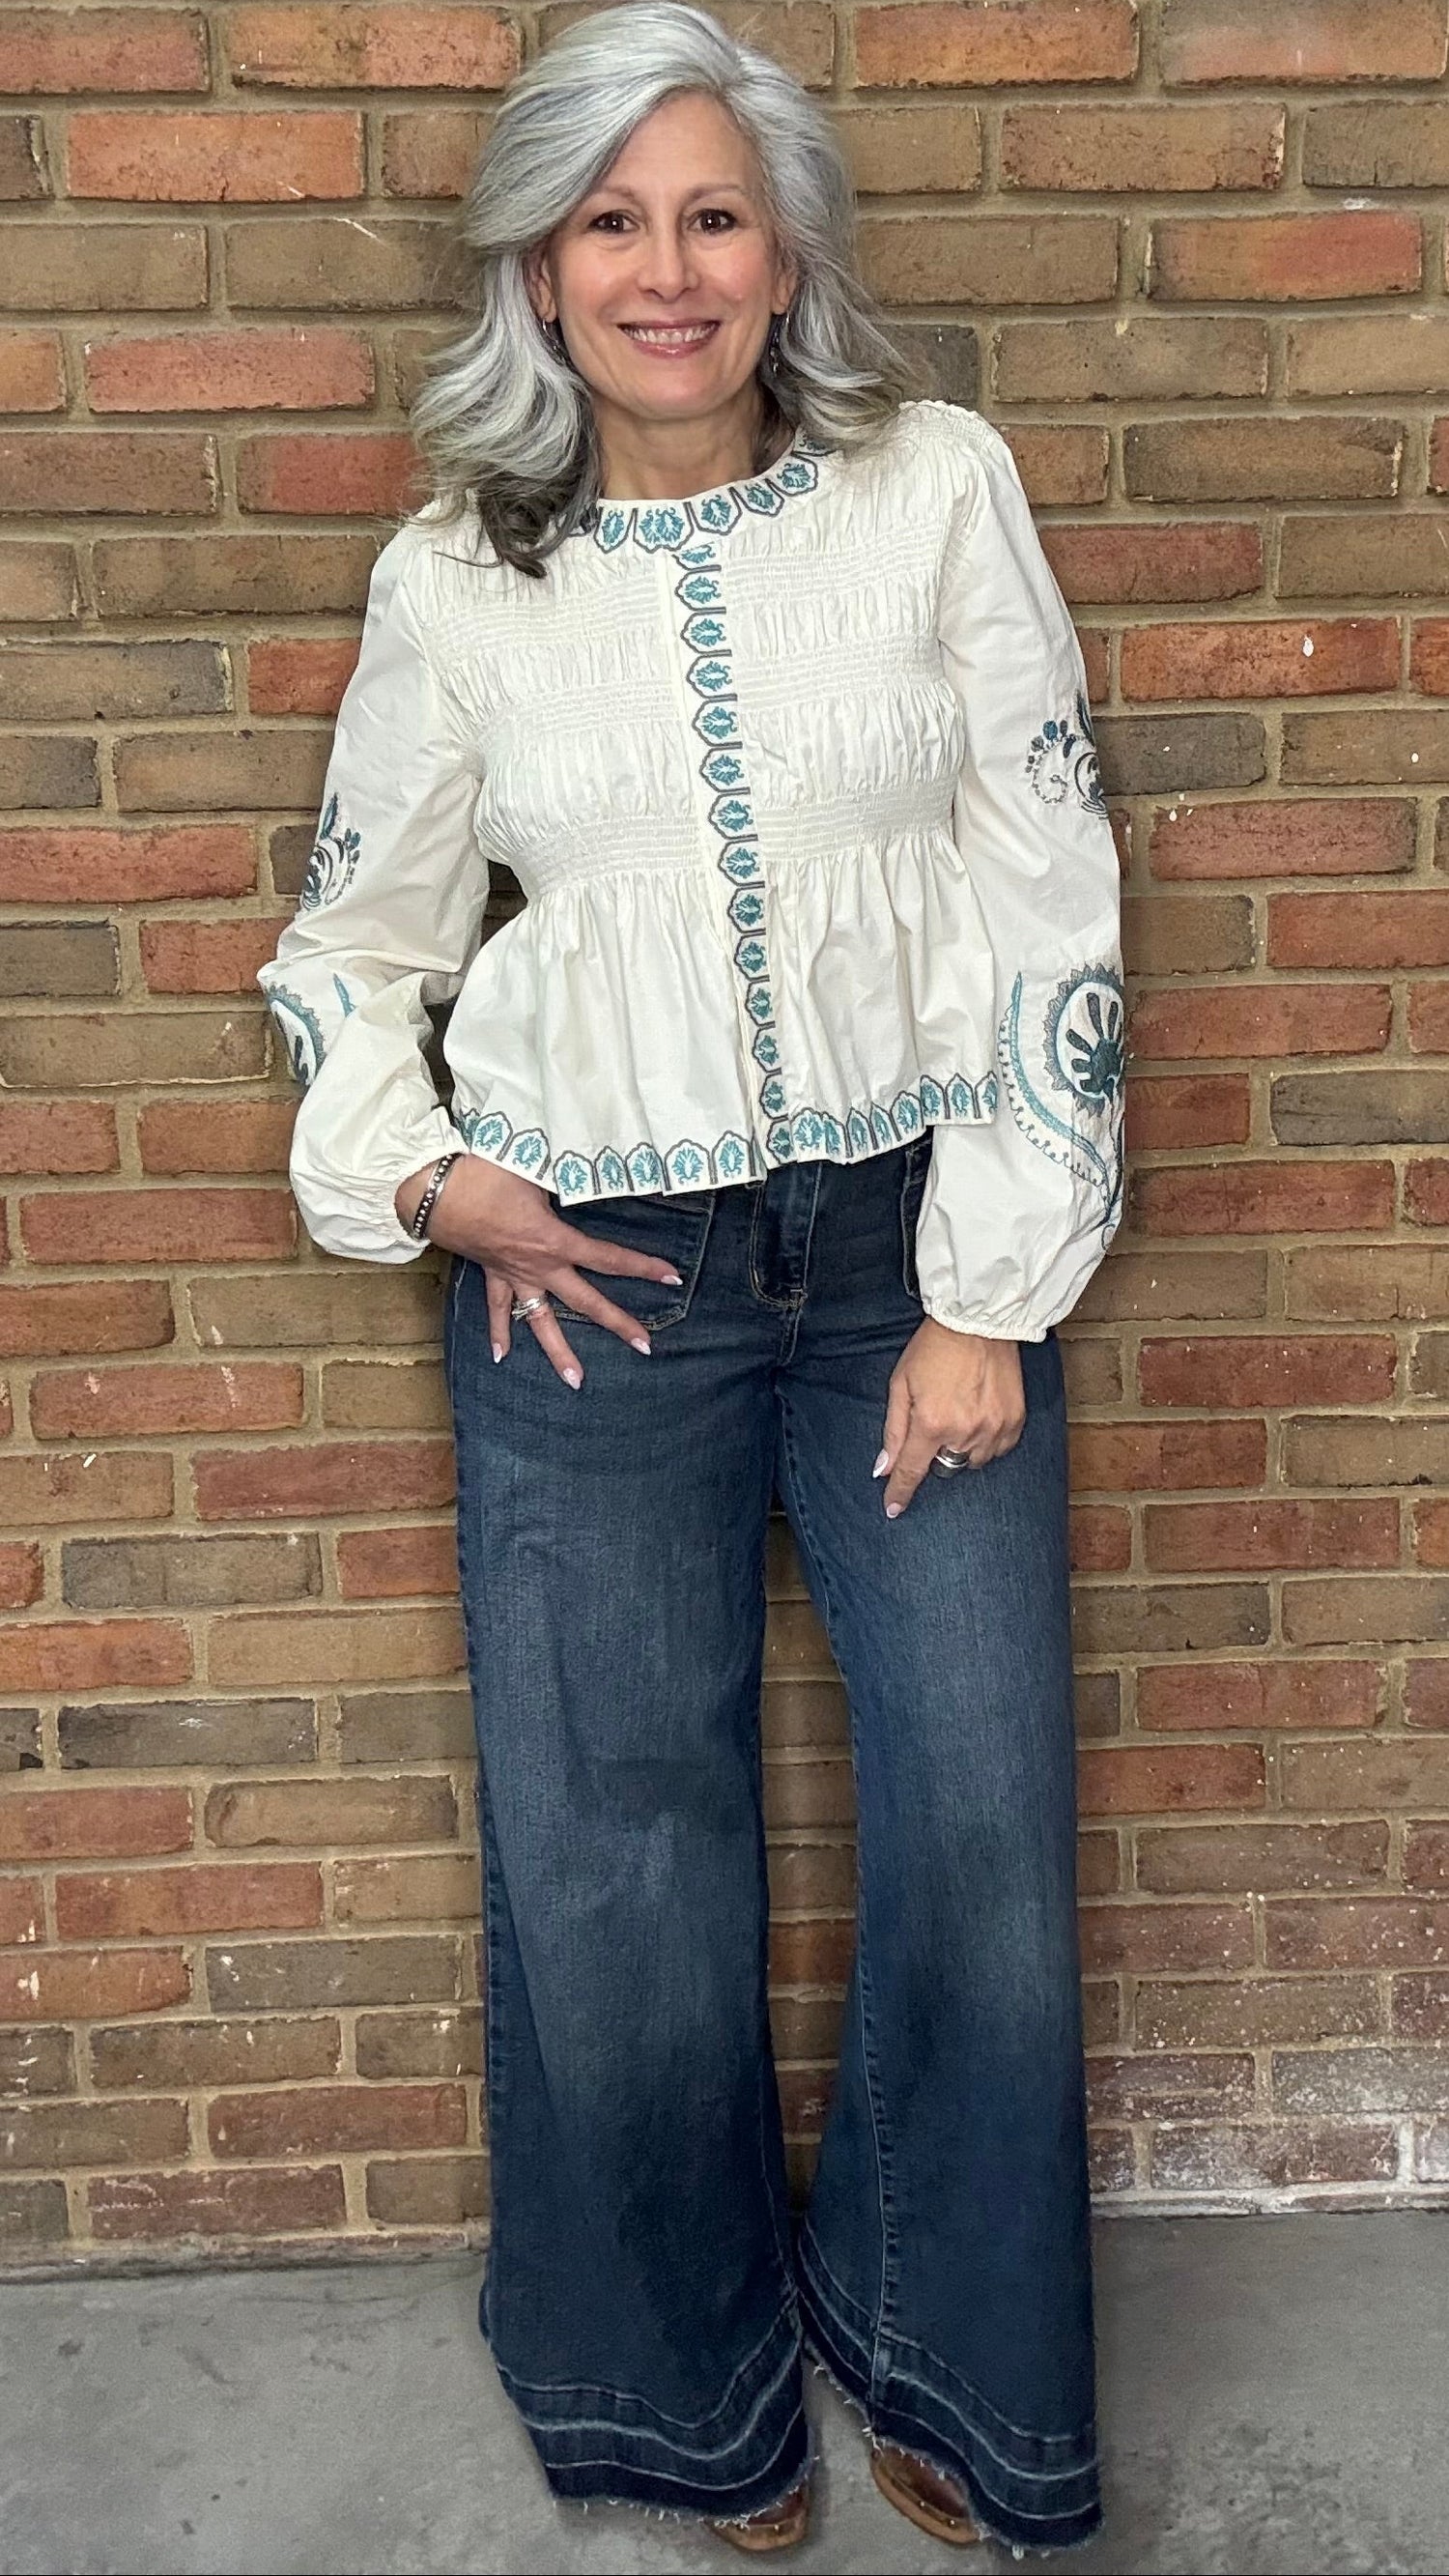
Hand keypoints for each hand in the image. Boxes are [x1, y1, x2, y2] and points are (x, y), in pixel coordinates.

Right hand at [394, 1155, 682, 1388]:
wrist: (434, 1188)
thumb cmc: (485, 1173)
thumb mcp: (535, 1168)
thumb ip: (565, 1177)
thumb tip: (587, 1169)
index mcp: (555, 1241)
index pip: (608, 1258)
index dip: (643, 1267)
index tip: (672, 1278)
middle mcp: (539, 1266)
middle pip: (586, 1301)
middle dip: (617, 1324)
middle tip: (645, 1347)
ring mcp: (513, 1275)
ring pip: (540, 1321)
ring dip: (559, 1352)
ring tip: (577, 1383)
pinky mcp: (490, 1272)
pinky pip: (496, 1308)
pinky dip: (498, 1332)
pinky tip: (501, 1357)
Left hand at [873, 1319, 1024, 1517]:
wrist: (978, 1321)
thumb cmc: (933, 1349)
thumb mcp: (901, 1384)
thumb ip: (894, 1431)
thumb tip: (884, 1469)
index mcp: (931, 1423)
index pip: (912, 1472)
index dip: (900, 1493)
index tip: (893, 1510)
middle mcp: (964, 1432)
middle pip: (945, 1468)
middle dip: (935, 1454)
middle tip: (936, 1422)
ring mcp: (994, 1428)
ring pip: (973, 1462)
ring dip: (962, 1448)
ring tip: (960, 1413)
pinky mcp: (1015, 1421)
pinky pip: (998, 1450)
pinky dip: (986, 1441)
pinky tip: (979, 1416)